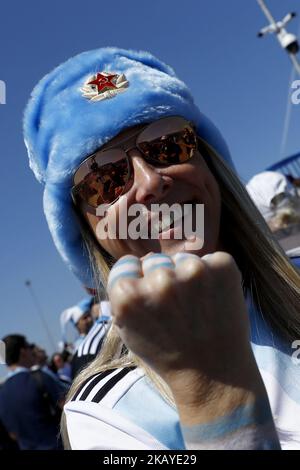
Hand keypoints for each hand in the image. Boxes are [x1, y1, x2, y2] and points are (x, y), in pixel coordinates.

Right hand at [108, 251, 266, 422]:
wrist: (214, 374)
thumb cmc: (167, 353)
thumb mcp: (128, 329)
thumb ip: (123, 296)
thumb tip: (131, 265)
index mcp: (128, 294)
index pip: (126, 264)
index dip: (137, 282)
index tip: (149, 300)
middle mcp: (160, 280)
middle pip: (154, 260)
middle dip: (161, 279)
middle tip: (175, 308)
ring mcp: (194, 271)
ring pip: (182, 259)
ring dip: (187, 276)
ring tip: (196, 307)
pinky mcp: (223, 267)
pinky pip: (210, 260)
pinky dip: (213, 276)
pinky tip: (213, 301)